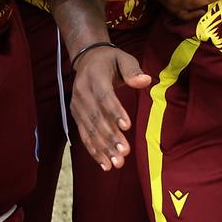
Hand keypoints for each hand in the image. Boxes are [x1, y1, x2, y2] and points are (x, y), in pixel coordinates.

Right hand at [69, 45, 152, 170]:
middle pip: (96, 118)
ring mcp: (76, 106)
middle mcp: (81, 93)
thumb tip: (145, 80)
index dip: (115, 112)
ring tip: (116, 163)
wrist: (87, 59)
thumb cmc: (111, 60)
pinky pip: (83, 135)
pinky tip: (104, 164)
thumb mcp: (123, 58)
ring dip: (102, 149)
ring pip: (88, 130)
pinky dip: (93, 150)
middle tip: (124, 152)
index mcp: (94, 78)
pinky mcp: (76, 116)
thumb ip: (132, 70)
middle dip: (109, 137)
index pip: (104, 97)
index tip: (127, 127)